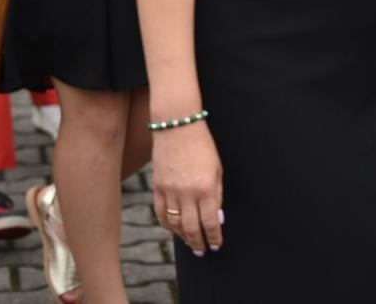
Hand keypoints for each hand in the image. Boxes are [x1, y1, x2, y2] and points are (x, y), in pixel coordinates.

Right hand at [152, 121, 223, 256]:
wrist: (177, 125)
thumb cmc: (202, 145)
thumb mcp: (217, 169)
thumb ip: (217, 195)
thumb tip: (216, 219)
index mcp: (206, 188)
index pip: (210, 223)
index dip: (214, 238)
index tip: (216, 245)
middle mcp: (187, 193)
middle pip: (191, 228)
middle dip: (198, 243)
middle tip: (202, 251)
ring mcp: (170, 190)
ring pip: (174, 224)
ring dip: (183, 237)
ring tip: (190, 242)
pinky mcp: (157, 186)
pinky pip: (160, 213)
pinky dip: (167, 225)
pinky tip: (173, 229)